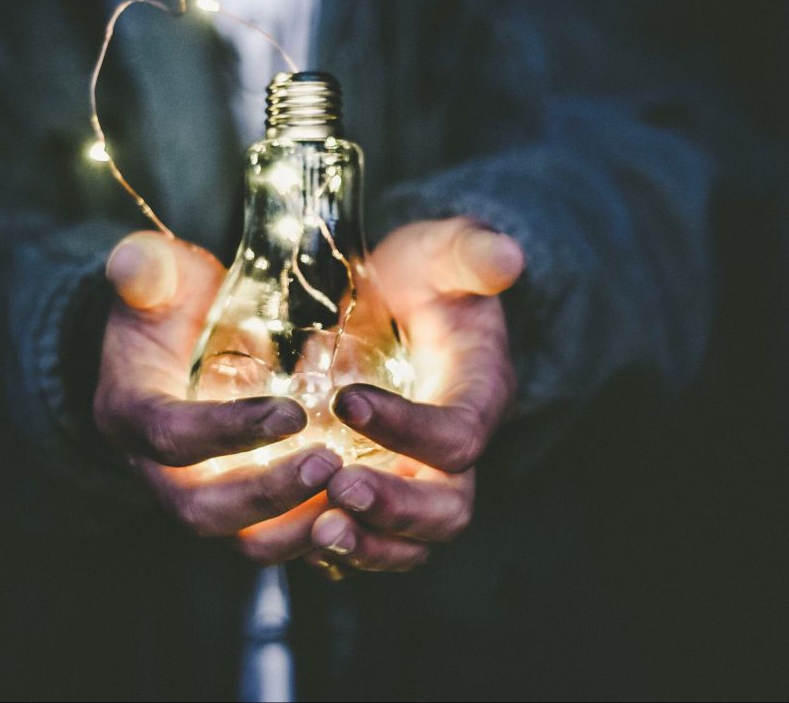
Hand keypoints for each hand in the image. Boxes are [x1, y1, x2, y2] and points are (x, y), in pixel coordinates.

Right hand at [93, 231, 343, 546]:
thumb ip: (147, 269)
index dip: (228, 431)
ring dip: (297, 527)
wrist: (174, 345)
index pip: (170, 436)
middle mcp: (158, 470)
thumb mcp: (157, 278)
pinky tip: (362, 512)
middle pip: (202, 510)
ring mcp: (200, 494)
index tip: (292, 413)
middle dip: (267, 495)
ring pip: (242, 539)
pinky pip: (274, 539)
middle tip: (330, 464)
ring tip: (355, 496)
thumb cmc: (170, 305)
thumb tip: (132, 261)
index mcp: (131, 414)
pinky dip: (315, 534)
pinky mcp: (239, 507)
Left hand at [305, 217, 524, 576]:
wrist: (402, 302)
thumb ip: (471, 253)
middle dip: (395, 508)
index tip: (347, 400)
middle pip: (446, 508)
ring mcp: (417, 477)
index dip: (408, 428)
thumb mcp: (444, 252)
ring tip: (318, 530)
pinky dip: (339, 548)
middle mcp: (454, 452)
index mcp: (478, 396)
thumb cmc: (424, 276)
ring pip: (410, 541)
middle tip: (338, 489)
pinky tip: (295, 533)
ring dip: (367, 544)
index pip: (458, 435)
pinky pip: (370, 539)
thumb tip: (506, 256)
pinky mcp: (381, 488)